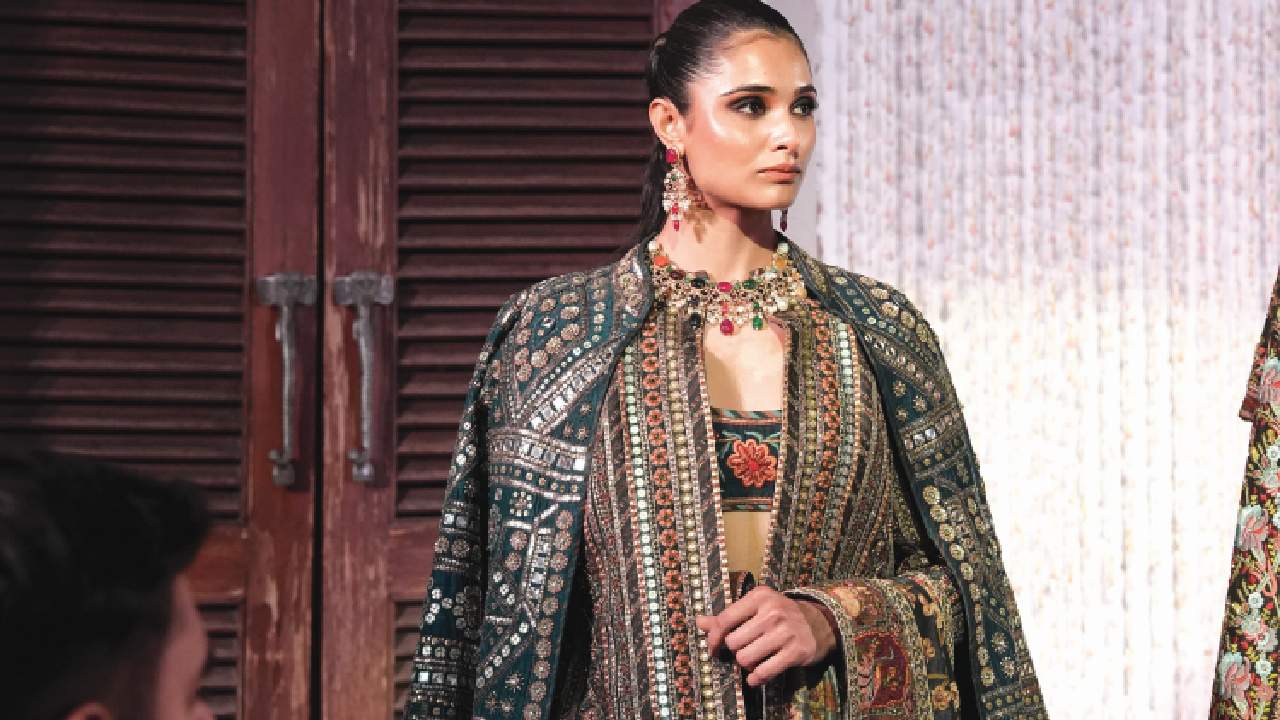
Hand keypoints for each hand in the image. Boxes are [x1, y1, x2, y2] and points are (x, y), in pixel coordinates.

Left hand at [695, 586, 836, 686]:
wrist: (819, 623)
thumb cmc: (780, 615)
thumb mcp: (756, 608)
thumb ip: (727, 617)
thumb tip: (699, 622)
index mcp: (759, 597)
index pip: (725, 620)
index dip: (714, 638)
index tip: (714, 648)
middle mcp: (772, 612)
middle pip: (734, 643)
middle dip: (735, 651)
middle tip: (745, 649)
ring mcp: (786, 632)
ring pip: (745, 658)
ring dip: (746, 664)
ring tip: (755, 659)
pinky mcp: (796, 652)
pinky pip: (764, 672)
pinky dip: (756, 677)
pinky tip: (757, 676)